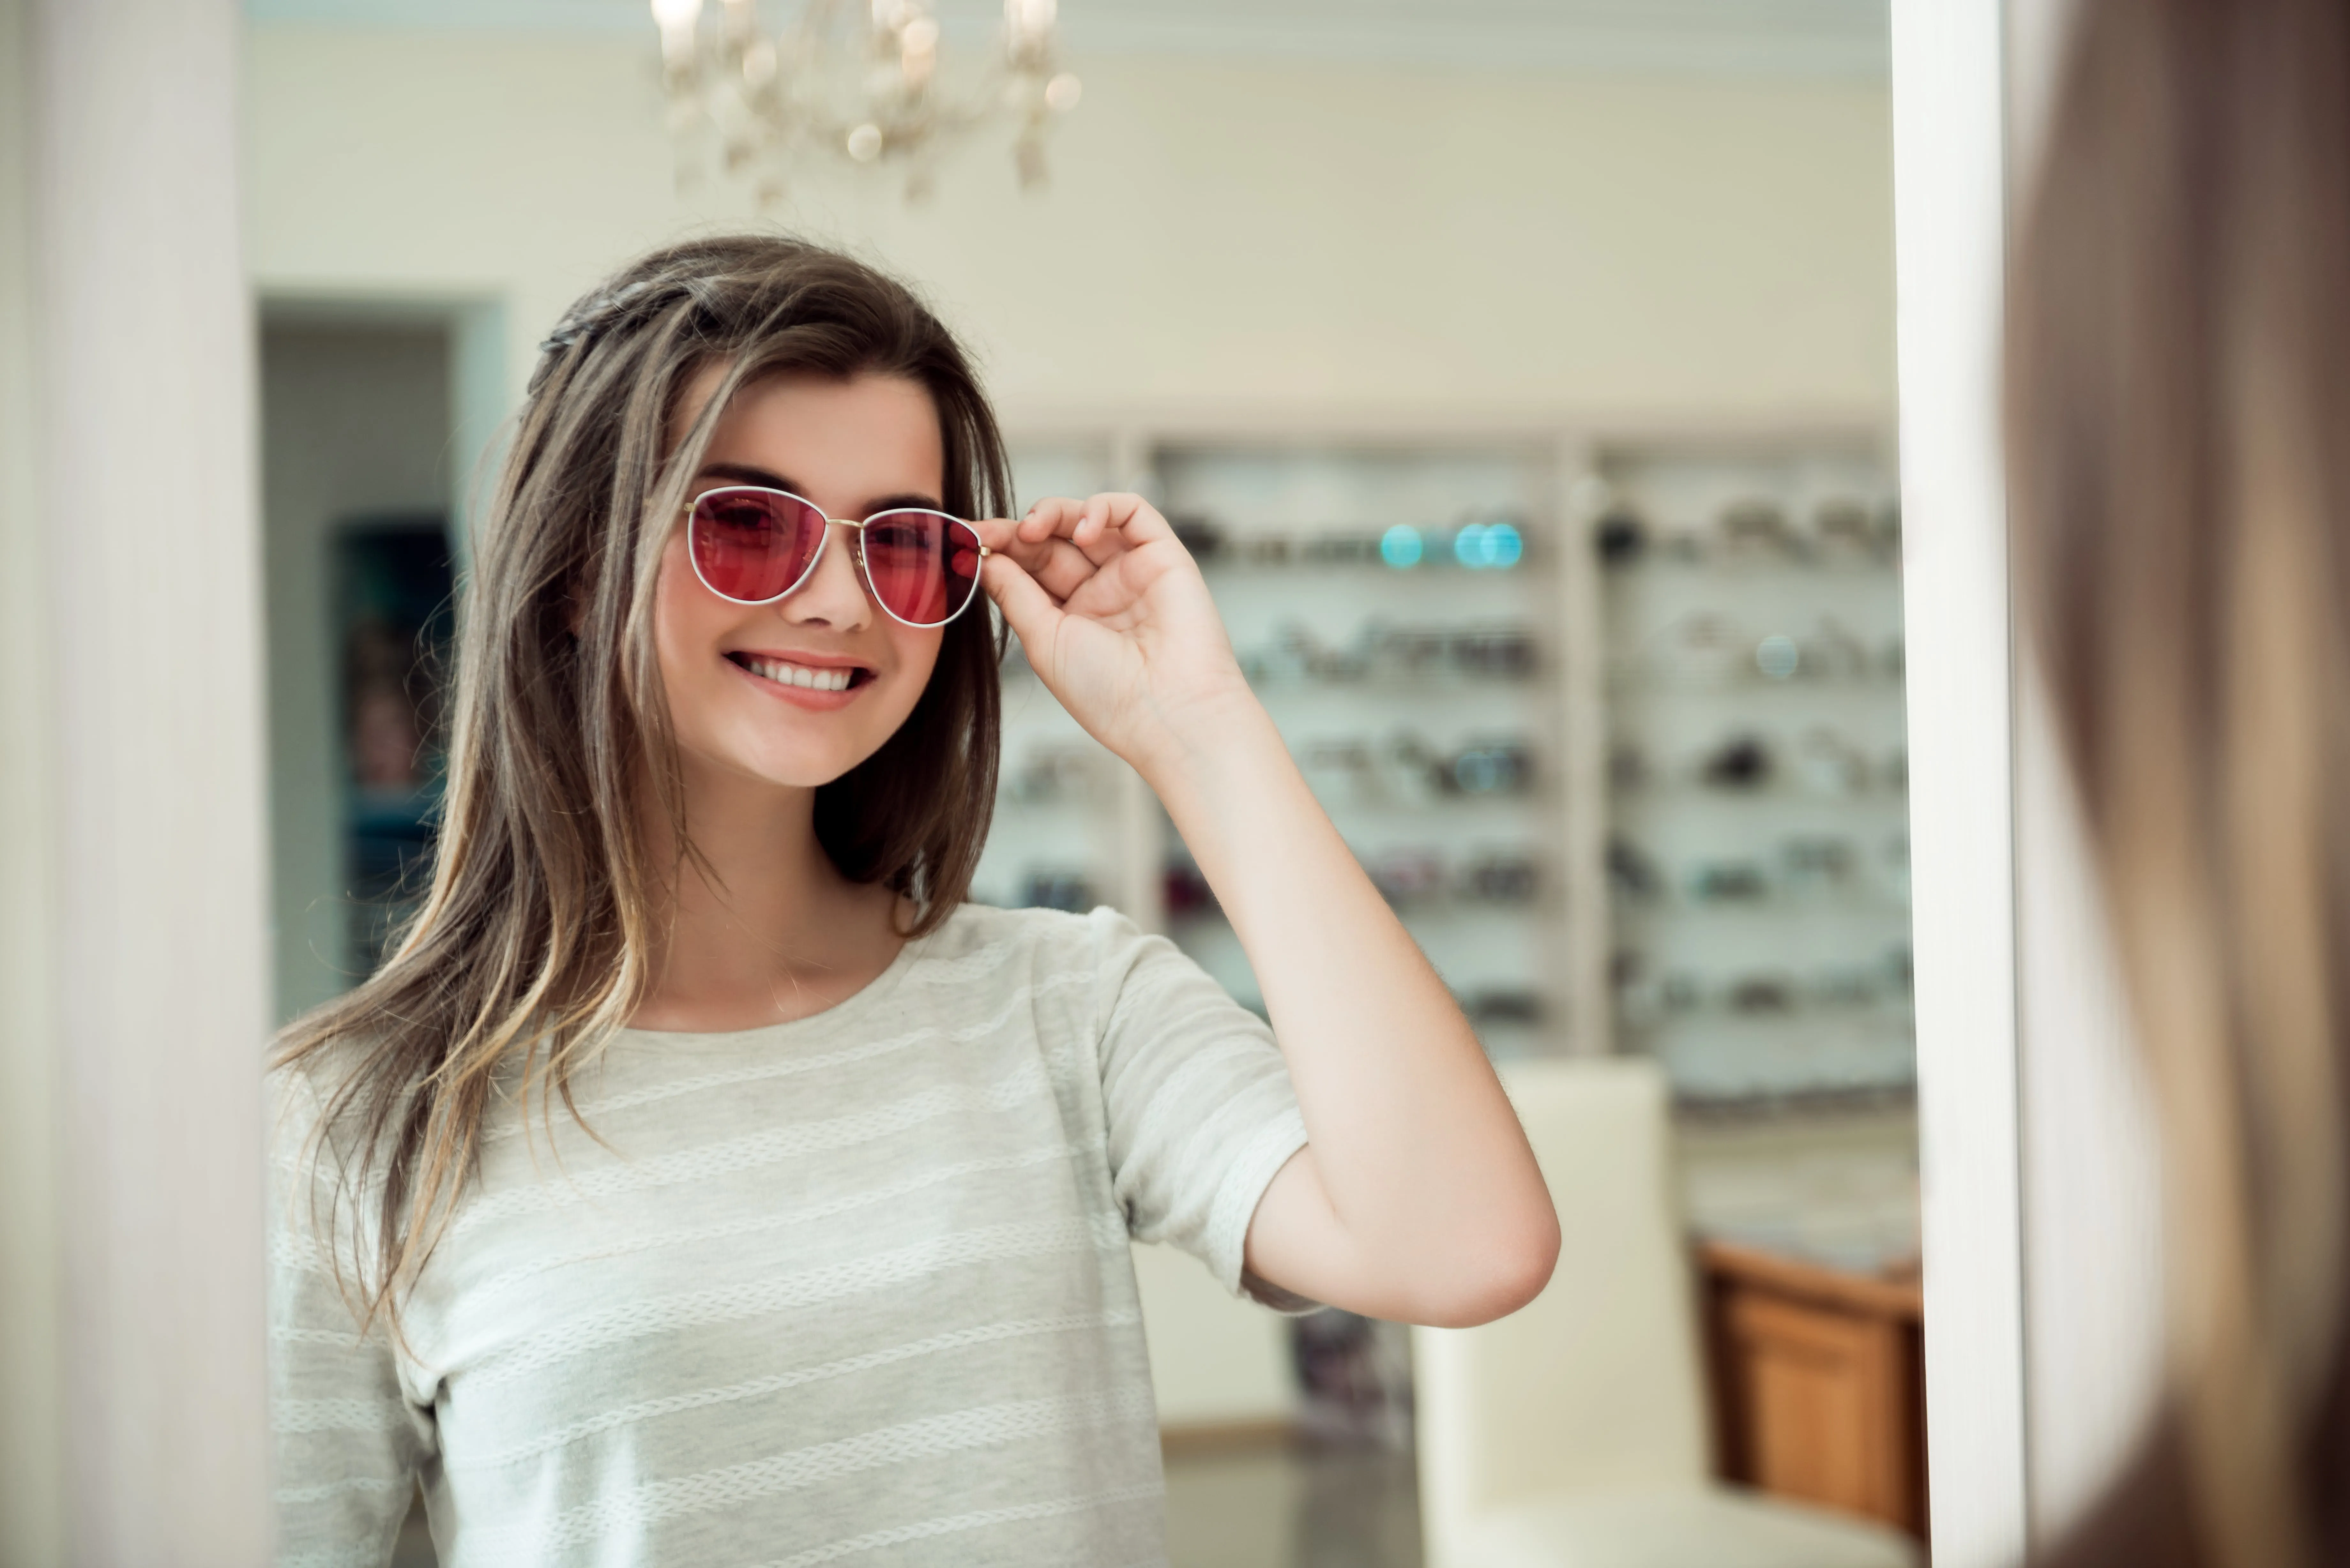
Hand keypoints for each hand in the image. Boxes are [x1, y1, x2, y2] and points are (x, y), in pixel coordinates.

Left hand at [978, 493, 1255, 773]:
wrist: (1169, 711)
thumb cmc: (1108, 692)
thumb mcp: (1043, 641)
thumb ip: (1014, 594)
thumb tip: (981, 557)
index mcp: (1070, 618)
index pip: (1029, 568)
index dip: (999, 550)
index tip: (964, 540)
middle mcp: (1101, 591)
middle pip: (1052, 541)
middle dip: (1018, 532)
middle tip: (990, 533)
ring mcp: (1132, 571)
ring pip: (1086, 519)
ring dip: (1052, 514)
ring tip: (1032, 529)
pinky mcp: (1163, 555)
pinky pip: (1133, 513)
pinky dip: (1102, 509)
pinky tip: (1081, 531)